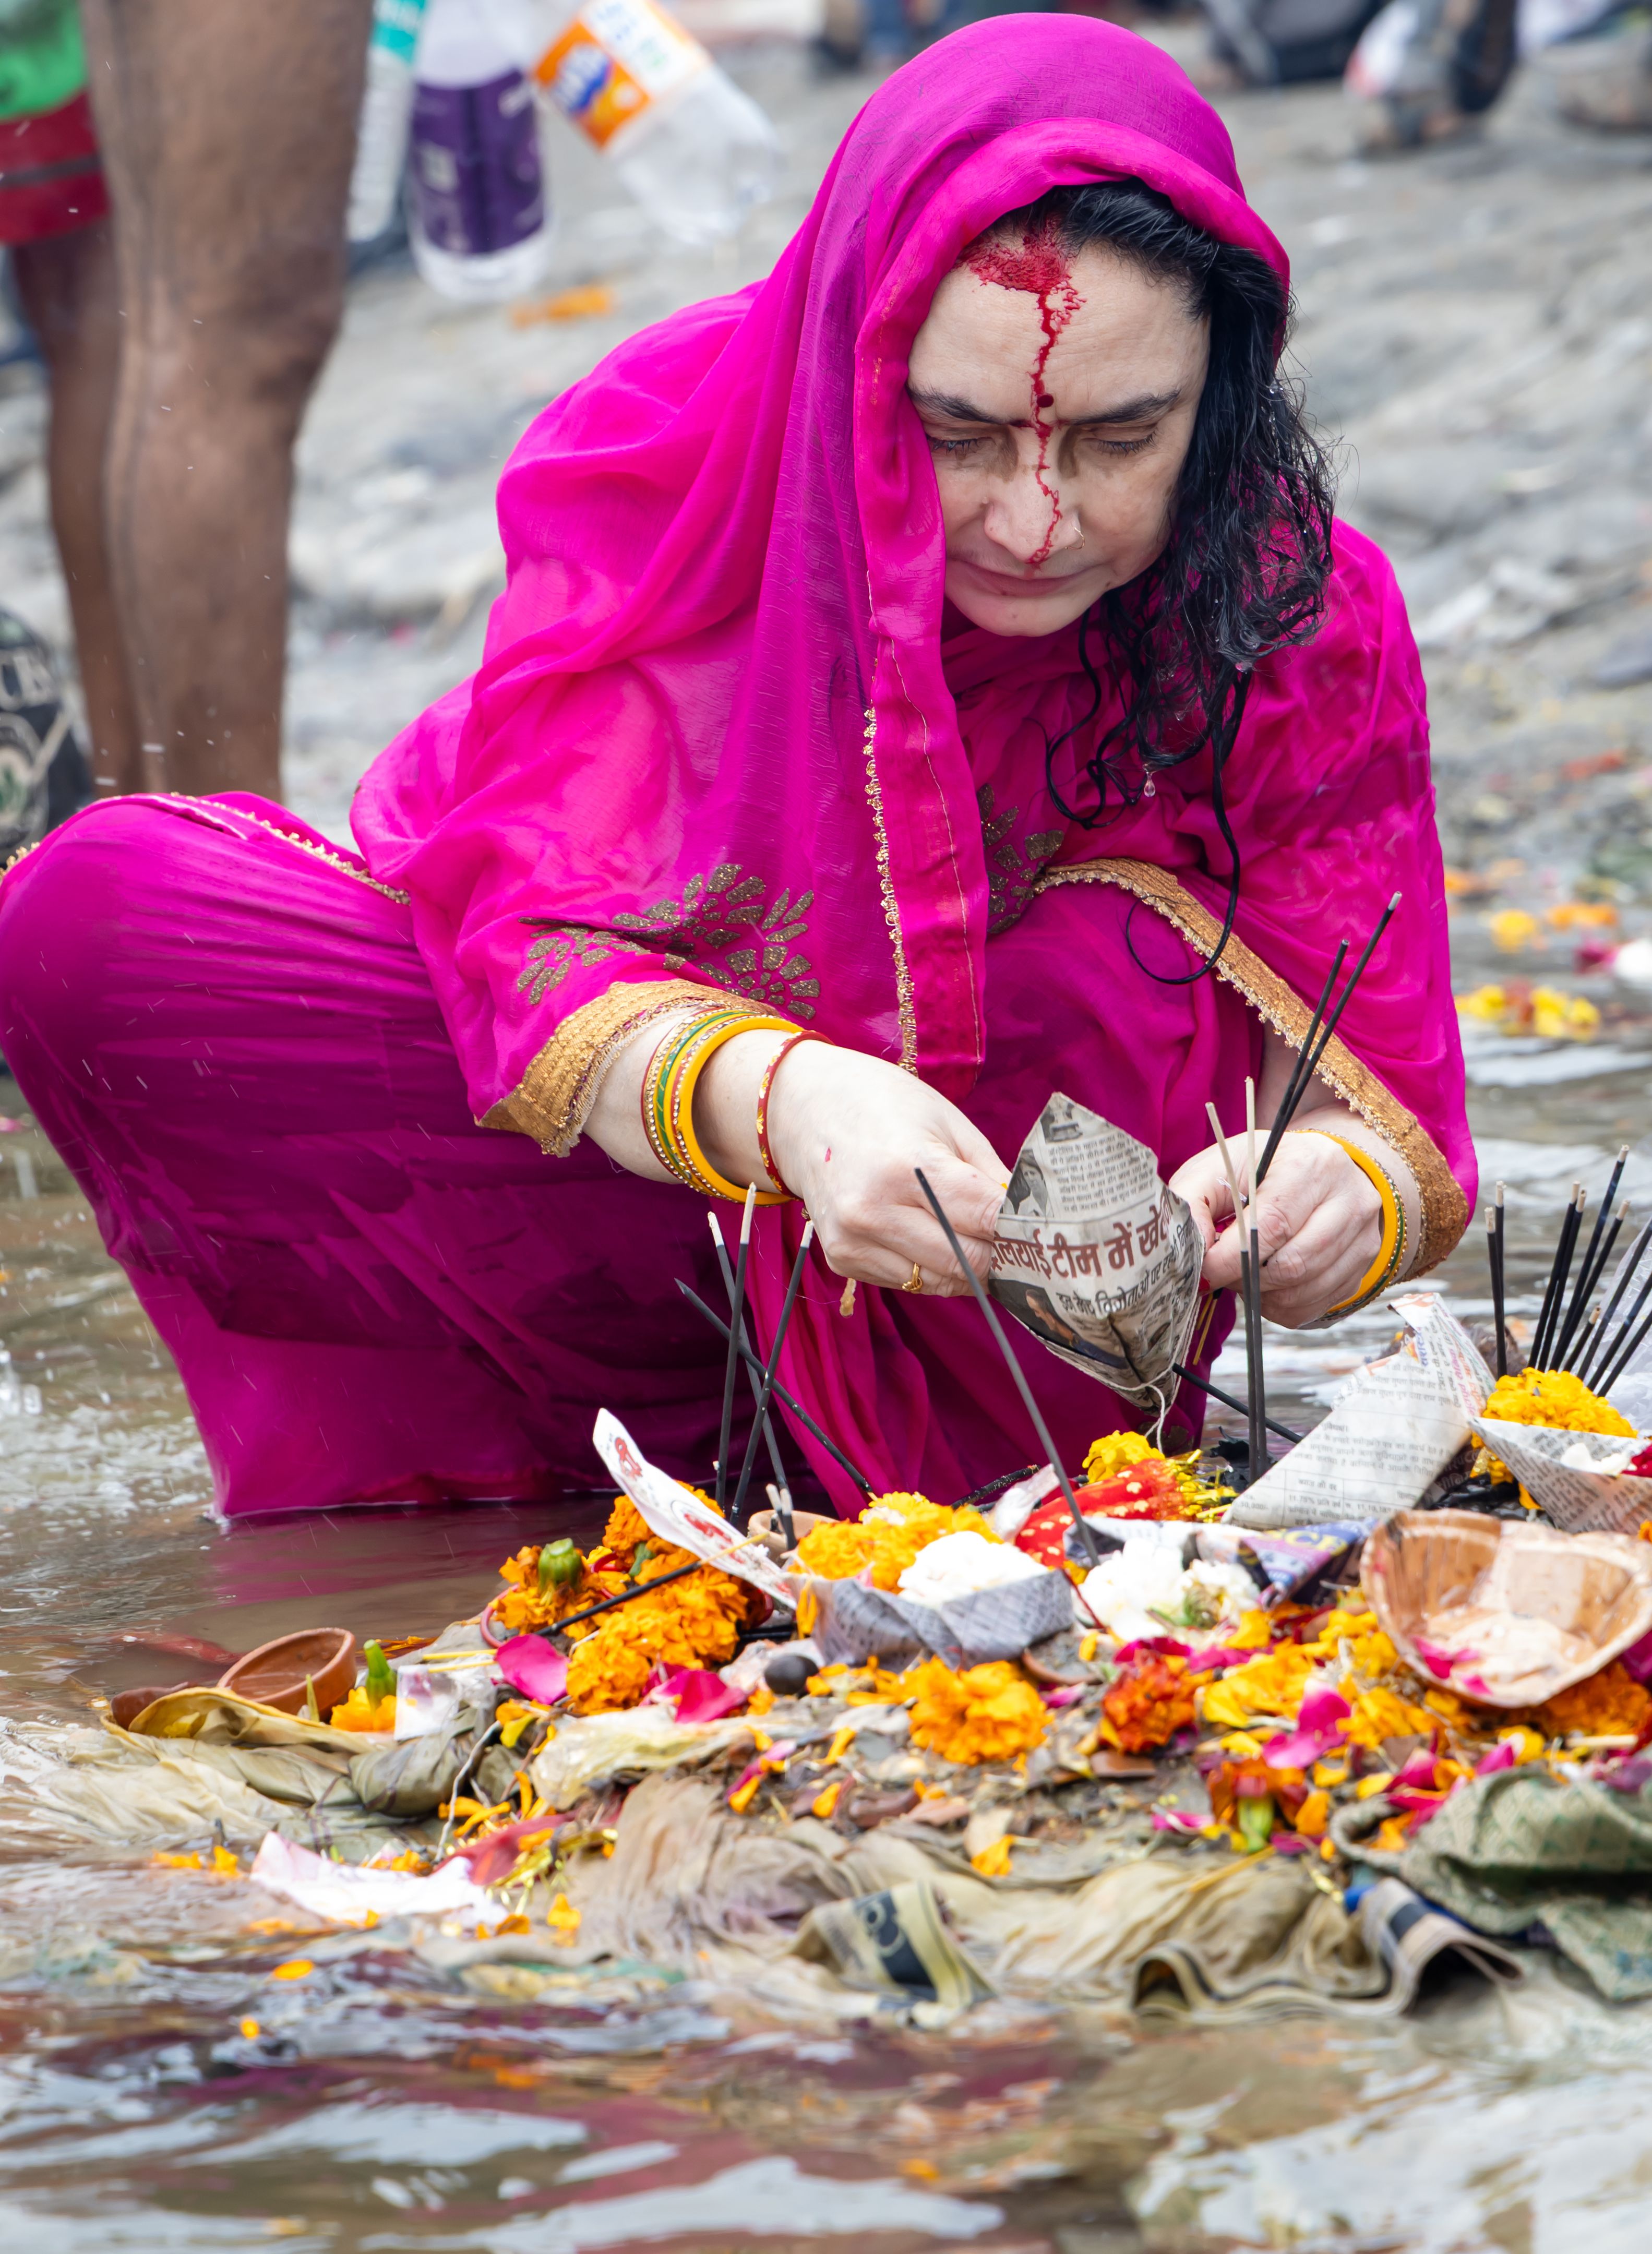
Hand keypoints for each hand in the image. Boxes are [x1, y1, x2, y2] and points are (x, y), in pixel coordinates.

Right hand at [761, 1042, 1009, 1294]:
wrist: (803, 1110)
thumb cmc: (883, 1105)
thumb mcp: (948, 1123)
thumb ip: (991, 1175)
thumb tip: (1032, 1221)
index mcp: (906, 1167)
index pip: (986, 1220)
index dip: (1023, 1230)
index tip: (1045, 1231)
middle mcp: (873, 1211)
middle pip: (968, 1261)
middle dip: (1002, 1256)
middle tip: (1022, 1244)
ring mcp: (853, 1240)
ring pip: (940, 1282)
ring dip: (970, 1268)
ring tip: (980, 1238)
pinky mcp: (842, 1259)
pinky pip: (909, 1281)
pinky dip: (933, 1268)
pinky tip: (933, 1237)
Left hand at [1169, 1128, 1382, 1327]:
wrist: (1312, 1169)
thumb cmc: (1257, 1170)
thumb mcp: (1219, 1167)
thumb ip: (1193, 1202)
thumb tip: (1190, 1251)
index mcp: (1312, 1163)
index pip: (1271, 1226)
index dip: (1231, 1258)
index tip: (1205, 1270)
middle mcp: (1350, 1198)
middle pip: (1292, 1264)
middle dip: (1246, 1278)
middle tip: (1225, 1271)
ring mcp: (1364, 1234)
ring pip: (1304, 1289)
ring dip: (1263, 1293)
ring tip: (1244, 1272)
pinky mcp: (1364, 1265)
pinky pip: (1315, 1305)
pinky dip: (1282, 1304)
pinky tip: (1269, 1282)